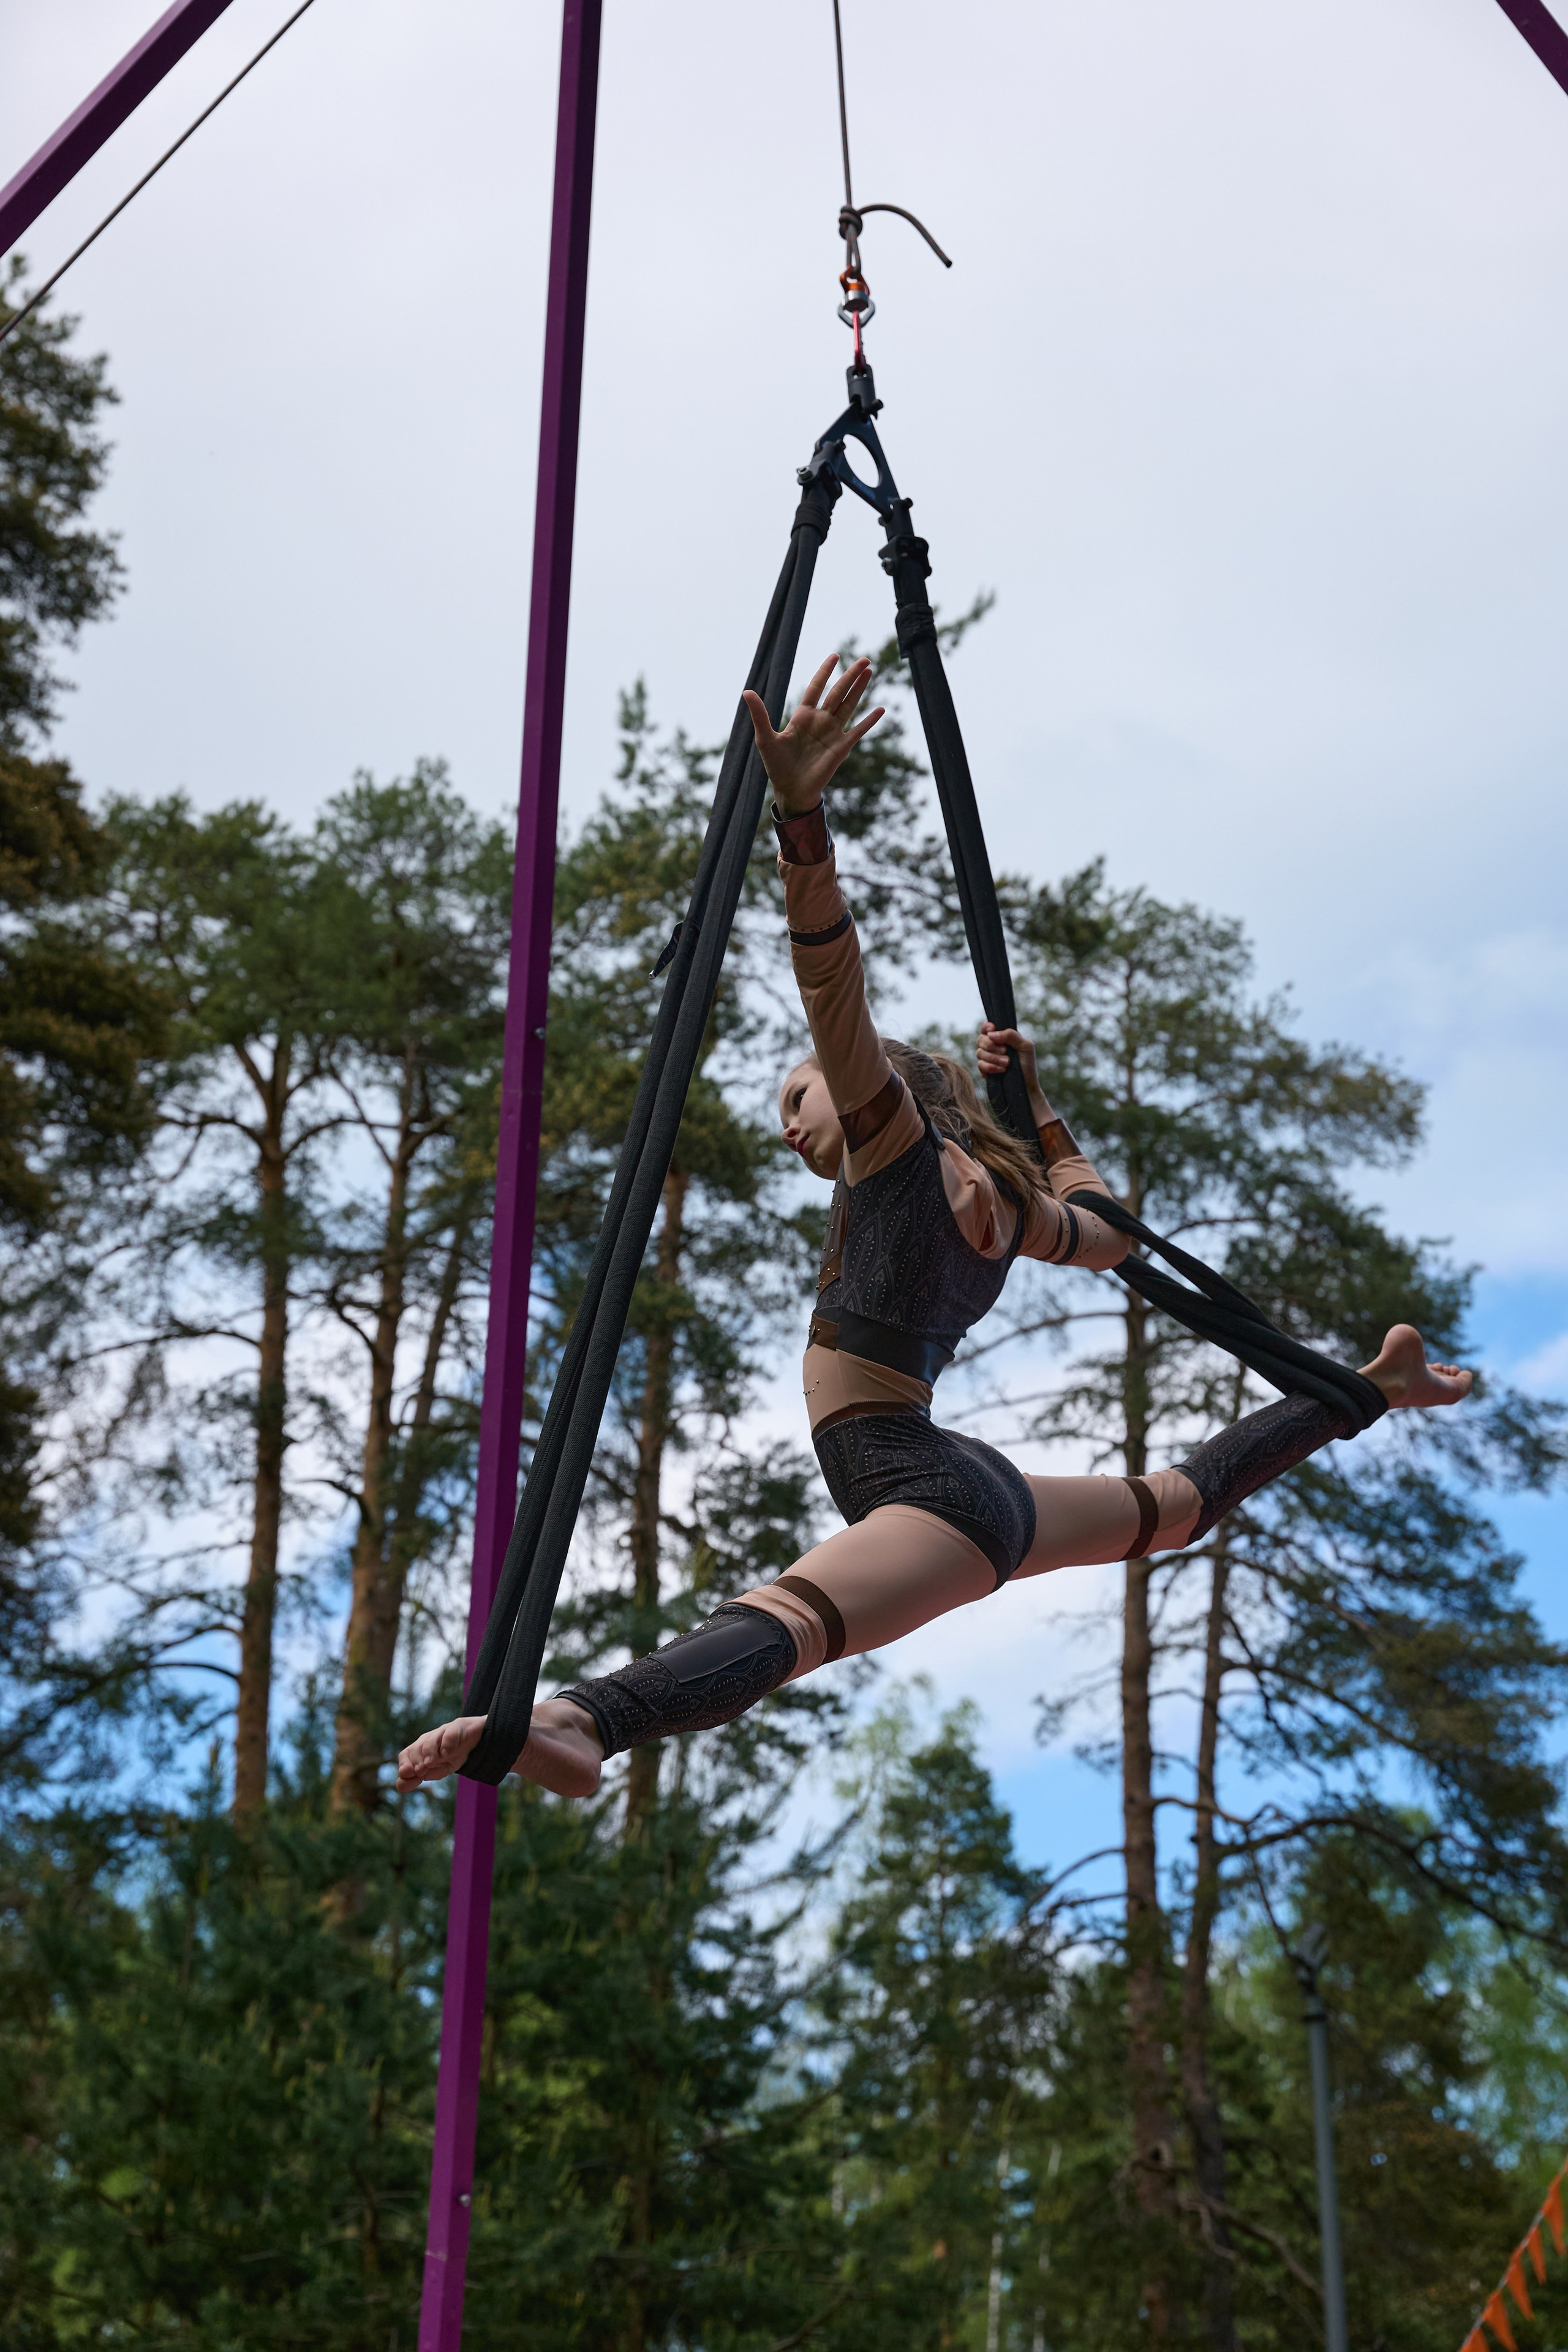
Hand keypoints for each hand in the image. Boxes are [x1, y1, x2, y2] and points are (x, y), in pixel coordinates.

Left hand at [743, 655, 884, 815]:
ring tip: (870, 672)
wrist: (791, 790)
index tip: (834, 656)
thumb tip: (746, 691)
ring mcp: (832, 733)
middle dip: (850, 676)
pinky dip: (869, 721)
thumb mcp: (765, 738)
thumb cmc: (776, 765)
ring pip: (849, 705)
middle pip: (837, 692)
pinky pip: (858, 731)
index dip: (825, 672)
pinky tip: (880, 709)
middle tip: (864, 660)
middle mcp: (820, 721)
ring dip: (859, 689)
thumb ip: (759, 714)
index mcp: (803, 716)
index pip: (816, 687)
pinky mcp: (841, 747)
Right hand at [976, 1022, 1049, 1121]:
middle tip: (1005, 1051)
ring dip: (993, 1057)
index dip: (987, 1027)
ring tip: (1007, 1063)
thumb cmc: (1028, 1065)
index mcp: (1002, 1038)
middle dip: (991, 1045)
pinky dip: (991, 1067)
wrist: (1027, 1086)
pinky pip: (980, 1065)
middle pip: (980, 1039)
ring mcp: (987, 1059)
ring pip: (979, 1053)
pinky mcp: (985, 1071)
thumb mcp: (1025, 1046)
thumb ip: (1011, 1035)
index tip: (992, 1030)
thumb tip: (991, 1034)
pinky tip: (1002, 1071)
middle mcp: (993, 1047)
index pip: (987, 1028)